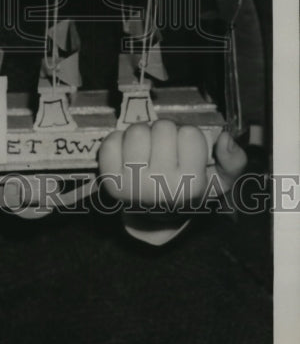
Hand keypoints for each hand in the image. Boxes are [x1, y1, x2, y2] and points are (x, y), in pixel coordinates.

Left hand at [98, 120, 246, 210]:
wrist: (155, 216)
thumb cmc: (188, 190)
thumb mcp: (220, 181)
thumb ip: (234, 161)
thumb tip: (224, 138)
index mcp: (191, 186)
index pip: (190, 134)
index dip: (188, 136)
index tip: (185, 149)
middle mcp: (162, 187)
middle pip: (163, 128)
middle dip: (165, 132)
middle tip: (164, 147)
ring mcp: (133, 184)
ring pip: (137, 131)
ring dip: (142, 134)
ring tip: (147, 149)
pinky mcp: (110, 181)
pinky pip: (111, 141)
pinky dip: (118, 141)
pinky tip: (127, 154)